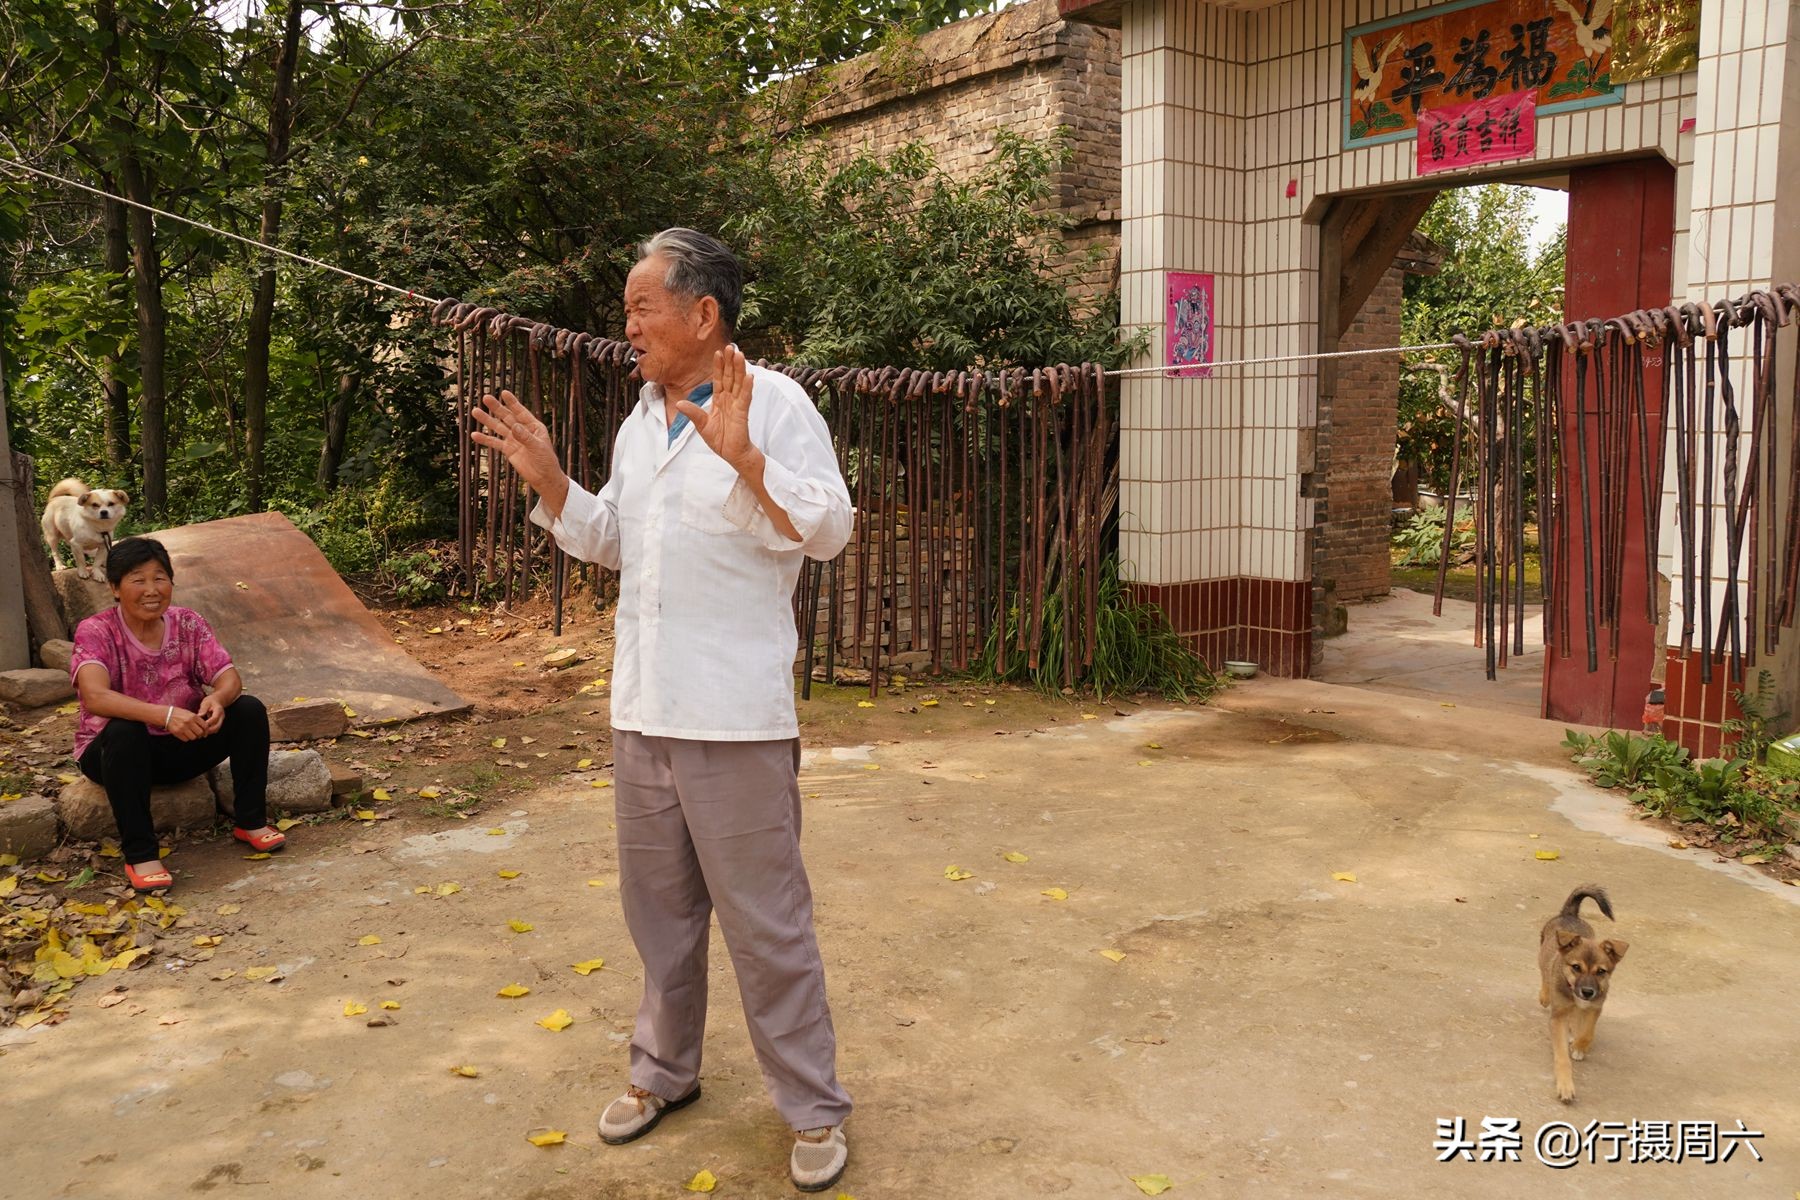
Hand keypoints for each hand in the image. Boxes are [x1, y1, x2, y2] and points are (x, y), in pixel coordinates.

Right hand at [165, 707, 206, 741]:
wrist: (167, 714)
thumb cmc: (180, 714)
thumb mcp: (190, 713)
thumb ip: (198, 720)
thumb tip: (206, 728)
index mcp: (194, 717)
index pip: (205, 726)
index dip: (206, 730)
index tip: (205, 732)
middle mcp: (189, 722)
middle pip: (200, 733)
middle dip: (200, 735)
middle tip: (199, 734)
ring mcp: (183, 728)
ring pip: (193, 737)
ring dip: (193, 737)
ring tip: (191, 734)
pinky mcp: (177, 732)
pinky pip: (186, 739)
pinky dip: (187, 738)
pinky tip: (185, 735)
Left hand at [197, 694, 225, 734]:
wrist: (217, 701)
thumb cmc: (210, 702)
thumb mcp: (206, 703)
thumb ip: (203, 709)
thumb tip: (199, 716)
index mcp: (219, 710)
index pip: (215, 718)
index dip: (208, 722)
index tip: (201, 725)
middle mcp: (222, 716)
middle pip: (217, 726)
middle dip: (209, 730)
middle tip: (201, 732)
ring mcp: (221, 720)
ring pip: (217, 729)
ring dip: (209, 732)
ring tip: (201, 733)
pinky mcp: (219, 723)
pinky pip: (216, 729)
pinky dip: (210, 731)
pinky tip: (203, 731)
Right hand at [470, 391, 567, 498]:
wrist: (543, 478)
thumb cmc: (546, 461)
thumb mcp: (538, 447)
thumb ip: (525, 437)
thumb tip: (514, 426)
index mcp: (533, 426)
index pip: (521, 412)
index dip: (512, 403)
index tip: (503, 393)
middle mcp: (522, 430)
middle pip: (507, 417)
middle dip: (496, 408)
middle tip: (485, 398)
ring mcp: (514, 439)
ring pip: (498, 427)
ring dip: (487, 420)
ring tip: (475, 411)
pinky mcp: (508, 449)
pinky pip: (495, 443)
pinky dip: (485, 439)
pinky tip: (474, 435)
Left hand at [676, 346, 757, 473]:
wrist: (731, 454)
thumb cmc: (720, 440)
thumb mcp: (702, 425)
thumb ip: (693, 413)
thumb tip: (679, 403)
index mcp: (719, 400)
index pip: (719, 380)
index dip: (718, 367)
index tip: (717, 353)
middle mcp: (729, 400)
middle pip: (730, 377)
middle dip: (730, 362)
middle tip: (730, 346)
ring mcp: (737, 405)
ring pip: (739, 383)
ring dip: (739, 369)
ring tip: (739, 354)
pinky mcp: (743, 413)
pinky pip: (745, 398)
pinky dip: (748, 387)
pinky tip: (750, 376)